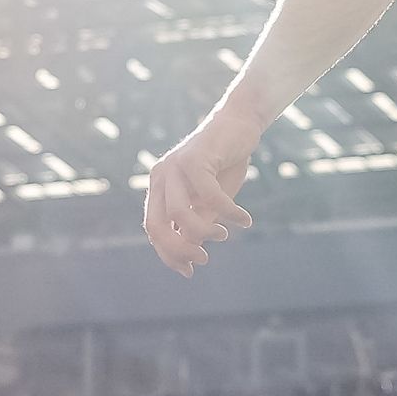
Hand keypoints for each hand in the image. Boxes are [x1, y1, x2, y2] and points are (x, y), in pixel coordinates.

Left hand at [140, 109, 262, 277]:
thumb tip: (191, 253)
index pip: (153, 228)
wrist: (239, 125)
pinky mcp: (195, 157)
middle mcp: (160, 176)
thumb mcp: (208, 201)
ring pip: (180, 213)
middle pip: (157, 225)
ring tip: (223, 236)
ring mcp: (175, 165)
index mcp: (158, 187)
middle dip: (179, 250)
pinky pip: (210, 195)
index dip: (168, 254)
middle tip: (203, 260)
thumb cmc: (223, 164)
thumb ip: (197, 223)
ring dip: (203, 232)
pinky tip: (244, 219)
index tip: (189, 270)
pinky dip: (229, 212)